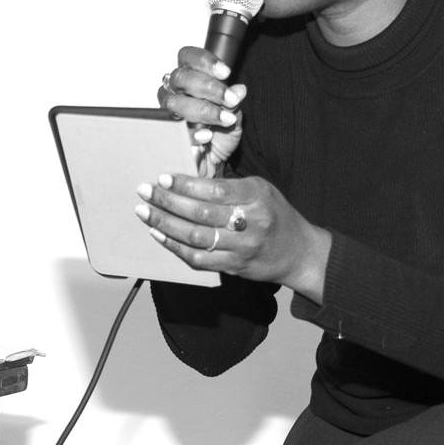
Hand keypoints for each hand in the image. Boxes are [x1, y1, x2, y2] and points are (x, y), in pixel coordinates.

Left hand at [134, 171, 330, 301]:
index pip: (215, 190)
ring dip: (165, 224)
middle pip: (201, 213)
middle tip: (145, 191)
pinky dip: (175, 247)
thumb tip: (187, 179)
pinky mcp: (234, 267)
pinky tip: (159, 235)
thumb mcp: (261, 190)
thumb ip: (230, 187)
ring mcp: (242, 248)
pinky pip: (198, 259)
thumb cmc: (275, 215)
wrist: (298, 252)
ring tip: (145, 213)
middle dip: (168, 201)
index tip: (163, 177)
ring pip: (196, 237)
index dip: (186, 184)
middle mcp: (251, 222)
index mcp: (257, 196)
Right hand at [157, 46, 245, 176]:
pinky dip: (192, 132)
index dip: (204, 61)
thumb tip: (239, 89)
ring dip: (203, 109)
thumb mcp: (233, 117)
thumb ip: (234, 103)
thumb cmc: (220, 135)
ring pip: (175, 102)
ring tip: (225, 119)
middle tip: (230, 99)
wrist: (214, 164)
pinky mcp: (165, 136)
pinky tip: (207, 135)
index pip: (188, 57)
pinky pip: (173, 131)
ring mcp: (166, 113)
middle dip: (208, 87)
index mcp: (190, 79)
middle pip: (181, 78)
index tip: (226, 72)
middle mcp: (174, 92)